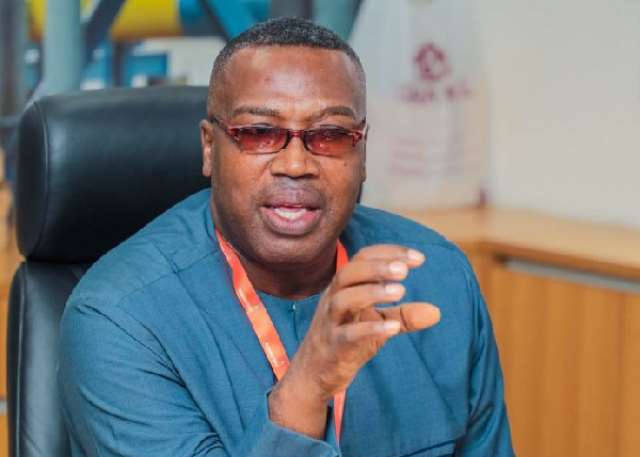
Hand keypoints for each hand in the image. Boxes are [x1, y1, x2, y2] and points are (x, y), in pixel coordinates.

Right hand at [268, 244, 439, 437]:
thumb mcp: (378, 324)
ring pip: (343, 298)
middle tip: (405, 270)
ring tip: (401, 292)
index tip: (419, 258)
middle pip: (349, 272)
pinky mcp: (333, 346)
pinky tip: (393, 329)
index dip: (389, 254)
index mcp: (345, 287)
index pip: (363, 258)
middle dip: (377, 267)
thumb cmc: (347, 340)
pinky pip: (348, 334)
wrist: (315, 373)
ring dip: (372, 291)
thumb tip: (437, 312)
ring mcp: (331, 322)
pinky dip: (370, 329)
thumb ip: (404, 316)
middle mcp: (334, 298)